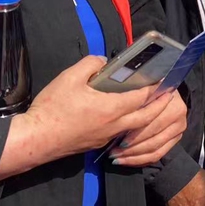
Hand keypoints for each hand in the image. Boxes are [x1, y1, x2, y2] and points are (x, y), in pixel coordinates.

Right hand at [18, 56, 179, 166]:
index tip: (164, 79)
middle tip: (168, 95)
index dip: (154, 88)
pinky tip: (127, 117)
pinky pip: (122, 133)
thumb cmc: (53, 108)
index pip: (142, 97)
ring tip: (152, 105)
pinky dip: (132, 126)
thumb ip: (90, 64)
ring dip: (147, 117)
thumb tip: (102, 61)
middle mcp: (114, 124)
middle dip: (159, 106)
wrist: (36, 139)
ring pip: (135, 127)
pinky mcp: (97, 143)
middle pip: (146, 117)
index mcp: (111, 107)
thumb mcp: (69, 77)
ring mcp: (107, 137)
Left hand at [109, 89, 187, 165]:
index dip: (135, 133)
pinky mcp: (176, 139)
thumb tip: (120, 101)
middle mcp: (179, 114)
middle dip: (132, 147)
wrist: (165, 93)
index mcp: (171, 100)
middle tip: (113, 152)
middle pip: (154, 138)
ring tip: (116, 157)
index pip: (152, 122)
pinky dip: (140, 160)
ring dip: (134, 156)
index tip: (118, 139)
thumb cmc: (148, 89)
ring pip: (155, 149)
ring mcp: (179, 128)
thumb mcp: (142, 88)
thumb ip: (136, 95)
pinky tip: (126, 161)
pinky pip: (158, 155)